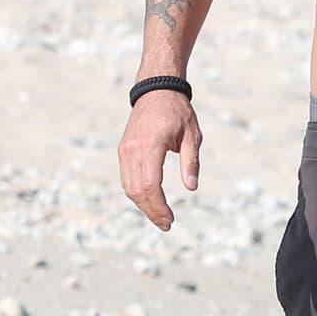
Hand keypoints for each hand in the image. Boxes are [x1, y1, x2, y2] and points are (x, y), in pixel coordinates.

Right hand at [118, 92, 201, 230]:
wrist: (156, 90)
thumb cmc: (178, 112)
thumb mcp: (192, 135)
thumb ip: (191, 162)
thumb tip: (191, 188)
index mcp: (150, 146)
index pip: (151, 185)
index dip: (159, 206)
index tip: (170, 220)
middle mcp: (132, 150)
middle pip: (137, 190)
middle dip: (151, 211)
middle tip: (167, 225)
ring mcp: (125, 151)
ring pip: (128, 187)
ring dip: (143, 205)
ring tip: (160, 217)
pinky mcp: (124, 151)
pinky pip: (127, 178)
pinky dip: (137, 193)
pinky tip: (151, 202)